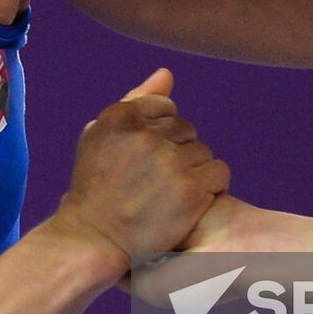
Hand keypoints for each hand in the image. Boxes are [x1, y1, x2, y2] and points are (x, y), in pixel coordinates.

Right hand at [50, 69, 229, 278]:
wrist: (93, 240)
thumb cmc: (96, 189)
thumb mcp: (101, 136)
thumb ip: (135, 101)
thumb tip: (167, 74)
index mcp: (119, 117)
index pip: (164, 107)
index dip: (159, 135)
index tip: (144, 160)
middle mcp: (144, 135)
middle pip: (186, 129)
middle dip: (176, 151)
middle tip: (154, 181)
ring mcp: (168, 162)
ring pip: (203, 151)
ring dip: (192, 170)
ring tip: (168, 194)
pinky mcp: (189, 190)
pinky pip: (218, 173)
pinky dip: (209, 187)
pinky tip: (188, 202)